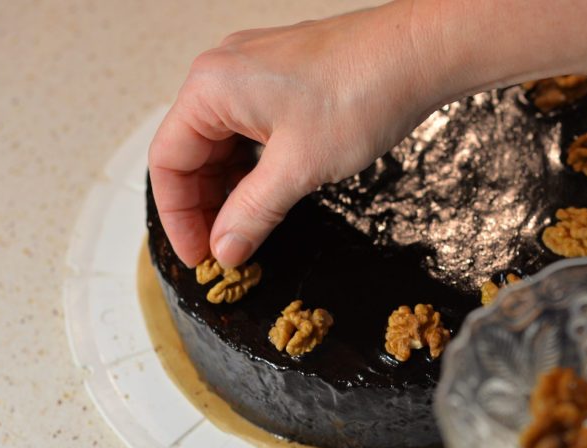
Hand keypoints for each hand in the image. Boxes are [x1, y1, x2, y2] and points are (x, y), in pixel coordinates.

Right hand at [148, 1, 447, 267]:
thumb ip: (253, 212)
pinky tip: (270, 193)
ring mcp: (254, 71)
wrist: (418, 53)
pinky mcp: (283, 77)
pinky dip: (255, 165)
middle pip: (192, 151)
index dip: (178, 217)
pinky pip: (251, 127)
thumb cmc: (361, 91)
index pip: (168, 161)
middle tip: (225, 250)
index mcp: (210, 87)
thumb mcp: (299, 168)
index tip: (199, 255)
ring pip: (224, 141)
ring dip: (231, 188)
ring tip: (248, 228)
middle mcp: (224, 72)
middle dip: (206, 205)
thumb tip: (226, 248)